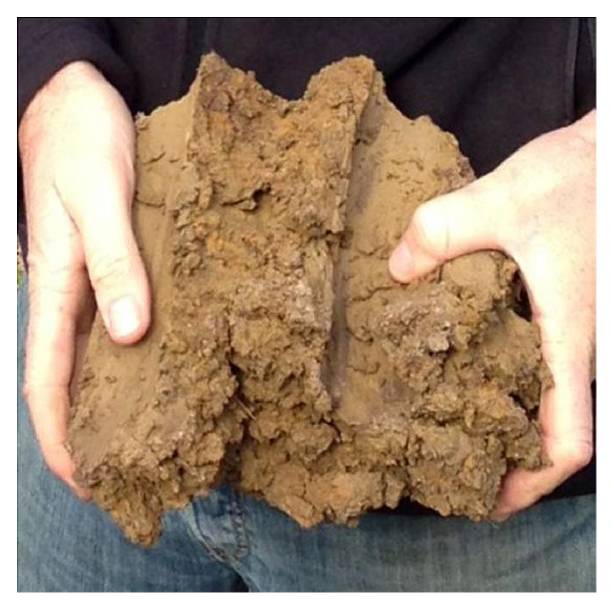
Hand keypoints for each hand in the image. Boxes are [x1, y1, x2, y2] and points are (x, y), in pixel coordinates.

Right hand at [19, 62, 149, 497]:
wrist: (77, 94)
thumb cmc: (84, 140)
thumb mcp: (100, 197)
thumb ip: (116, 262)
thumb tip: (129, 334)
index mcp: (55, 283)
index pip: (46, 378)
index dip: (59, 434)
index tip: (84, 480)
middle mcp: (69, 290)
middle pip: (69, 377)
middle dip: (88, 431)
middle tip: (129, 477)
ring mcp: (89, 276)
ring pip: (94, 353)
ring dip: (113, 399)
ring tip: (153, 440)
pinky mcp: (115, 259)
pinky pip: (118, 318)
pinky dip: (135, 353)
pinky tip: (166, 368)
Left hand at [389, 112, 595, 518]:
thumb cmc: (575, 176)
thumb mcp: (501, 198)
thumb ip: (443, 231)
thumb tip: (397, 270)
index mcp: (567, 337)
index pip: (568, 440)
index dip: (534, 485)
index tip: (492, 502)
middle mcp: (576, 343)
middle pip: (555, 434)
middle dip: (511, 465)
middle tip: (454, 473)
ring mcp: (573, 327)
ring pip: (549, 401)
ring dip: (510, 426)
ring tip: (450, 431)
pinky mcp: (564, 306)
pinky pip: (541, 365)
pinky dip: (509, 384)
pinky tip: (462, 362)